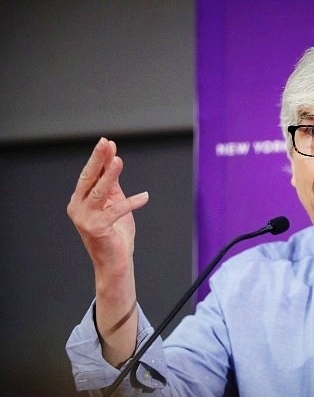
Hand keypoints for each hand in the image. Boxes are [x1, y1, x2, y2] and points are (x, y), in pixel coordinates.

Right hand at [67, 137, 148, 276]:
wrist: (115, 262)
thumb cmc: (115, 233)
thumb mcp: (114, 203)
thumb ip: (112, 185)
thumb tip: (114, 160)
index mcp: (80, 200)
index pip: (89, 175)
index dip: (99, 158)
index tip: (108, 143)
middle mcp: (78, 208)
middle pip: (88, 179)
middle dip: (97, 159)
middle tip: (105, 143)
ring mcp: (85, 219)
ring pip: (99, 192)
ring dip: (110, 175)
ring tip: (119, 161)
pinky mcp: (97, 229)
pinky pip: (116, 211)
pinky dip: (131, 203)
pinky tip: (144, 197)